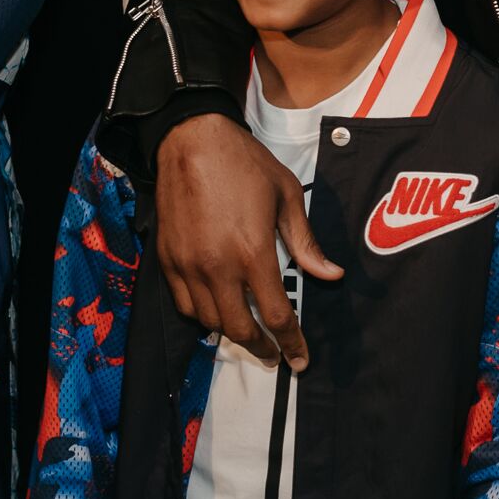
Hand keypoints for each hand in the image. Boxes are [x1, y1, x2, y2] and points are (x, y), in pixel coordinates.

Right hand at [154, 111, 339, 370]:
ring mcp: (188, 266)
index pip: (276, 315)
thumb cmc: (245, 163)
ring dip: (231, 332)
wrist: (191, 139)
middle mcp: (218, 267)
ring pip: (209, 321)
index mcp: (253, 252)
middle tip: (275, 353)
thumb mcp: (286, 196)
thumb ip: (305, 242)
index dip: (292, 343)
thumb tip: (331, 275)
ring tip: (247, 330)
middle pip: (240, 328)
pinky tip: (215, 308)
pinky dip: (201, 315)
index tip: (300, 359)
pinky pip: (183, 304)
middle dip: (261, 347)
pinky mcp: (167, 259)